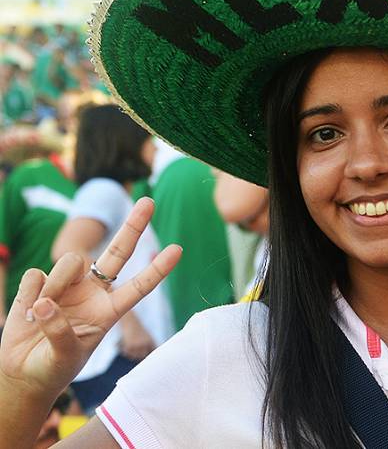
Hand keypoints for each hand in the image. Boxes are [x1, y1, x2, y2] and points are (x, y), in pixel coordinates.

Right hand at [0, 198, 180, 398]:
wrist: (22, 372)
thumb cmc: (52, 368)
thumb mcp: (64, 357)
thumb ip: (59, 332)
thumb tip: (47, 303)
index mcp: (109, 311)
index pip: (139, 286)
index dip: (158, 268)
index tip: (179, 249)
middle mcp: (93, 292)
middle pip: (117, 253)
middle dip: (133, 227)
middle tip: (149, 202)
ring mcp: (67, 285)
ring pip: (69, 263)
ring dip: (55, 284)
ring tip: (42, 312)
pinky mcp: (39, 284)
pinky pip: (36, 275)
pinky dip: (30, 293)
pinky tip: (28, 311)